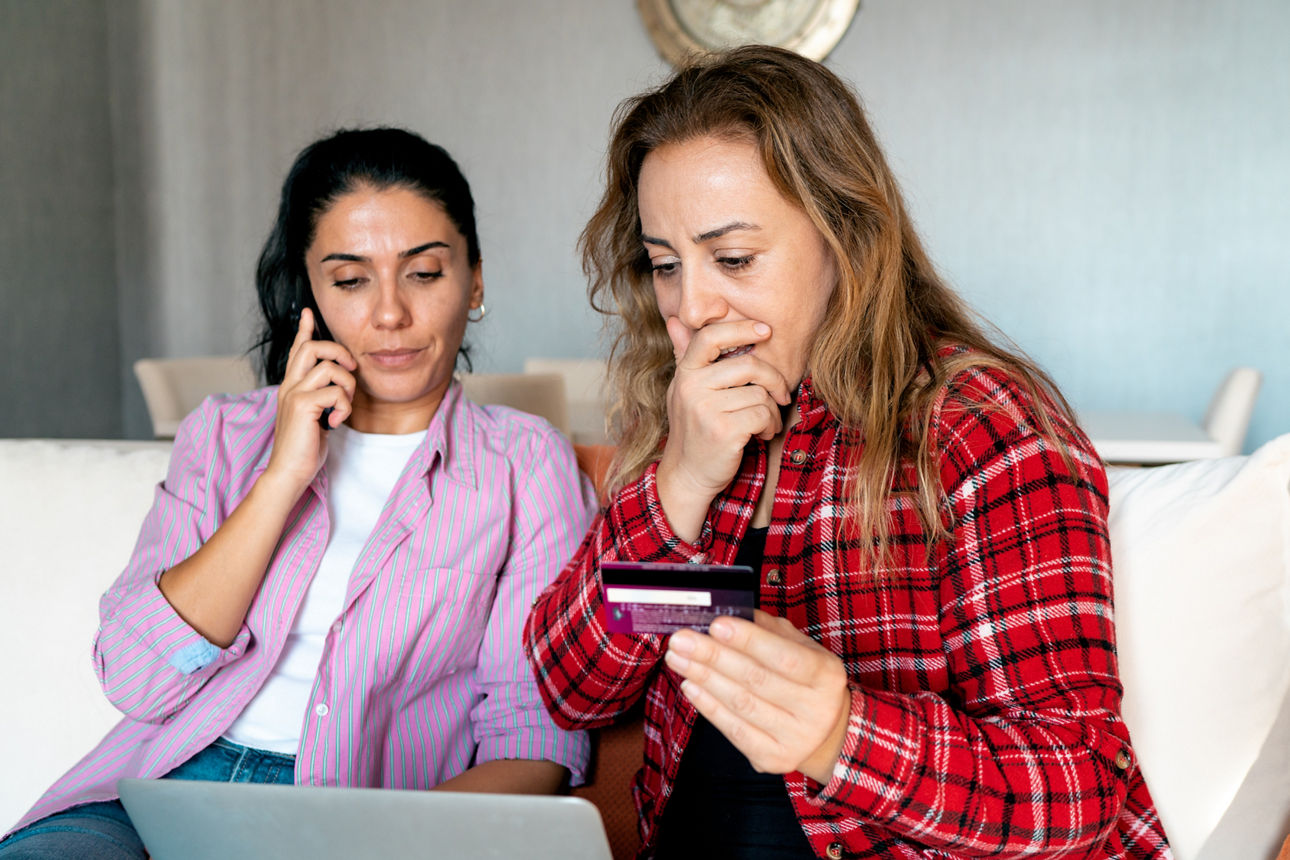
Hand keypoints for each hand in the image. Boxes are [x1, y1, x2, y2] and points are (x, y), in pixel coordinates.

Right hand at [266, 308, 356, 491]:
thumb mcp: (314, 417)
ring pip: (329, 367)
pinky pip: (335, 392)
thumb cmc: (304, 448)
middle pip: (313, 347)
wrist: (288, 472)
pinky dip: (344, 406)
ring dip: (347, 386)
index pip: (297, 350)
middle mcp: (289, 386)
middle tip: (351, 368)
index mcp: (291, 386)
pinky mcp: (302, 406)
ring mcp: (293, 394)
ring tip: (343, 407)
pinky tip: (337, 422)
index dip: (304, 330)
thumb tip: (338, 387)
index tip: (308, 312)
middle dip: (338, 352)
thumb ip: (320, 399)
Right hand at [656, 319, 790, 540]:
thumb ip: (683, 355)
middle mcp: (691, 388)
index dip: (741, 328)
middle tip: (781, 393)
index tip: (766, 331)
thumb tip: (675, 321)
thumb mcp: (684, 391)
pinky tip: (761, 434)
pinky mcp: (723, 430)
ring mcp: (706, 409)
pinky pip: (763, 414)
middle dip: (774, 379)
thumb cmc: (693, 430)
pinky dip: (770, 425)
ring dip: (772, 411)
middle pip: (749, 365)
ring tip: (764, 423)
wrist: (687, 475)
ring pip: (760, 394)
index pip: (711, 336)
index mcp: (685, 373)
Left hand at [664, 609, 851, 784]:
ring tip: (678, 659)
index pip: (784, 656)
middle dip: (713, 656)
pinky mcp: (772, 758)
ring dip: (704, 678)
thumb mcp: (801, 648)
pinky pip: (733, 730)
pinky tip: (690, 685)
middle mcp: (816, 710)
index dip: (748, 640)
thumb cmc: (805, 680)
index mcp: (826, 675)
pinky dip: (708, 706)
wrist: (824, 733)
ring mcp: (795, 738)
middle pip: (756, 679)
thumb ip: (767, 629)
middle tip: (681, 640)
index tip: (716, 625)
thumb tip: (726, 613)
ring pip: (740, 704)